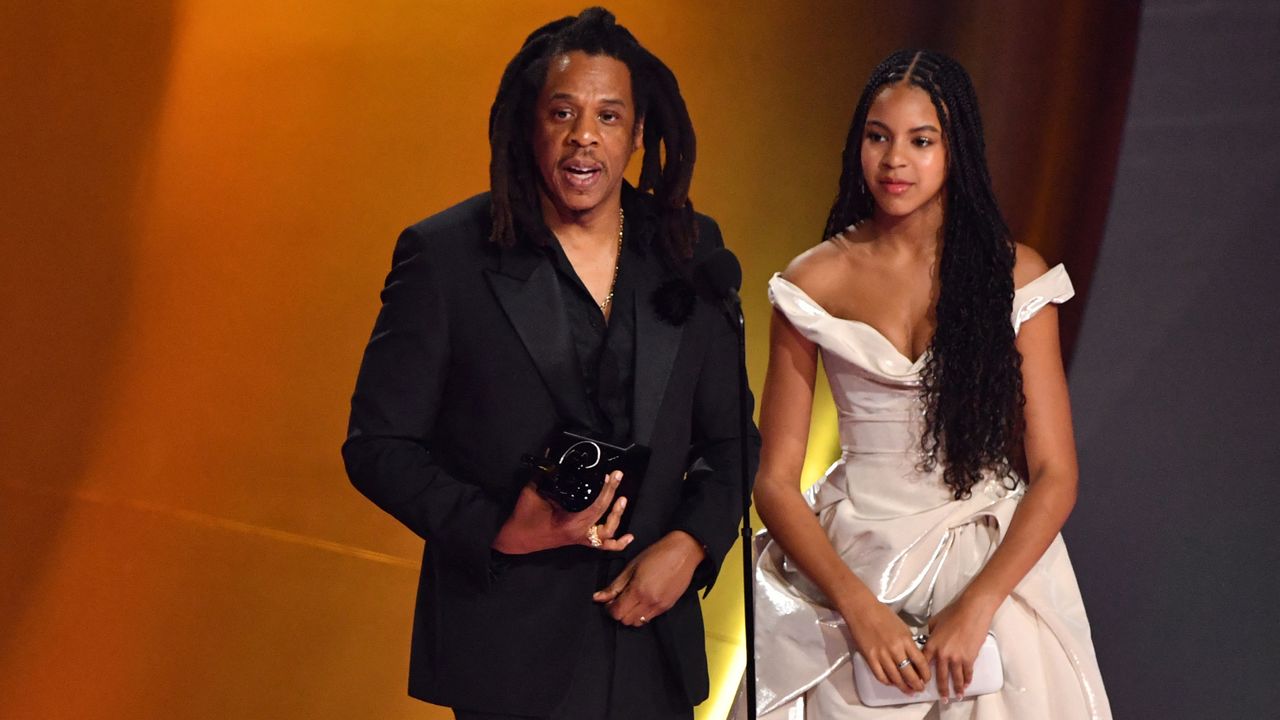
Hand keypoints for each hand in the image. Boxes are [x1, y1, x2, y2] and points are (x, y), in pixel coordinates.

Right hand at [491, 471, 633, 553]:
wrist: (516, 538)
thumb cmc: (523, 518)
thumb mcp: (532, 492)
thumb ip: (544, 475)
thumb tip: (552, 456)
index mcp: (570, 522)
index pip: (596, 506)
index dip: (607, 489)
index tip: (613, 475)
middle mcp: (579, 533)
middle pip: (605, 517)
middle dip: (613, 496)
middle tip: (617, 478)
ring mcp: (581, 538)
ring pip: (608, 534)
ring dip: (617, 517)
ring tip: (622, 500)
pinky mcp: (579, 540)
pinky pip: (602, 545)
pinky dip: (617, 542)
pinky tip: (629, 537)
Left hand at [592, 530, 705, 626]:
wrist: (683, 553)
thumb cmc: (656, 555)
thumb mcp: (631, 567)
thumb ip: (615, 585)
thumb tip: (598, 597)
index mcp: (638, 590)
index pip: (617, 612)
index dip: (609, 608)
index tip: (610, 600)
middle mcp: (649, 602)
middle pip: (625, 620)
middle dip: (619, 612)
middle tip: (620, 599)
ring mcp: (660, 606)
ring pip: (638, 622)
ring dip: (630, 615)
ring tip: (632, 600)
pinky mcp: (667, 607)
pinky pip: (649, 619)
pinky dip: (642, 614)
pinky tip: (643, 600)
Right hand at [842, 600, 930, 694]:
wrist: (862, 610)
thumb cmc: (882, 615)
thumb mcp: (902, 627)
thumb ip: (908, 643)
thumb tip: (914, 658)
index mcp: (906, 640)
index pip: (920, 662)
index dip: (926, 674)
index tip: (927, 679)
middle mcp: (895, 649)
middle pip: (909, 674)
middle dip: (917, 685)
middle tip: (919, 689)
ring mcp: (881, 655)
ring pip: (895, 678)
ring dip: (903, 687)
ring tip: (908, 691)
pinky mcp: (869, 658)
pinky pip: (880, 676)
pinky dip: (887, 682)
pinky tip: (891, 682)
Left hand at [923, 594, 998, 699]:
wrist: (972, 610)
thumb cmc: (953, 613)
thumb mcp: (934, 622)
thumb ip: (930, 634)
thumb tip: (930, 640)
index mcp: (931, 644)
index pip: (924, 664)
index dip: (923, 674)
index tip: (923, 683)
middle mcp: (942, 654)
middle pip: (940, 676)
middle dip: (942, 690)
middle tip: (942, 698)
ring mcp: (956, 657)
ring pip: (955, 678)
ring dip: (956, 689)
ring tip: (957, 696)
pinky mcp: (969, 657)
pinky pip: (967, 672)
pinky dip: (967, 680)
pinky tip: (967, 684)